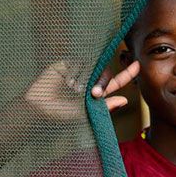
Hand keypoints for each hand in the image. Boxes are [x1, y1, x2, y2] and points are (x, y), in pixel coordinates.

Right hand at [25, 60, 139, 120]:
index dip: (127, 74)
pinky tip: (67, 81)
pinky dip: (76, 71)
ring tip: (75, 89)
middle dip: (103, 82)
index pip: (116, 82)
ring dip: (89, 78)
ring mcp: (78, 72)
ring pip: (94, 67)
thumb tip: (125, 100)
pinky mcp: (66, 64)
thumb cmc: (60, 114)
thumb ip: (106, 107)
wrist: (37, 107)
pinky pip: (79, 62)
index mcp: (96, 93)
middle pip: (106, 74)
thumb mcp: (86, 113)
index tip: (138, 65)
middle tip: (94, 94)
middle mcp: (89, 81)